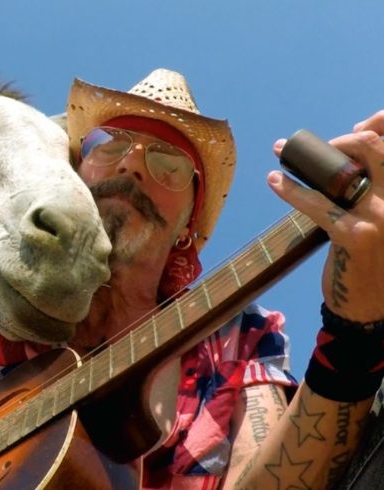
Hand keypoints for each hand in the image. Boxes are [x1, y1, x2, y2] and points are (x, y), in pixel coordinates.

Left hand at [269, 110, 383, 321]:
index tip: (356, 129)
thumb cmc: (375, 260)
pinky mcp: (355, 234)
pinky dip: (291, 189)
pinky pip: (317, 203)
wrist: (371, 309)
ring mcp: (382, 216)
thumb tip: (344, 160)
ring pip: (339, 171)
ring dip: (304, 158)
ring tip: (280, 151)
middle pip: (373, 147)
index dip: (379, 125)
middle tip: (317, 144)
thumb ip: (372, 191)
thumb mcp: (382, 219)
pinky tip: (274, 180)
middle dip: (342, 139)